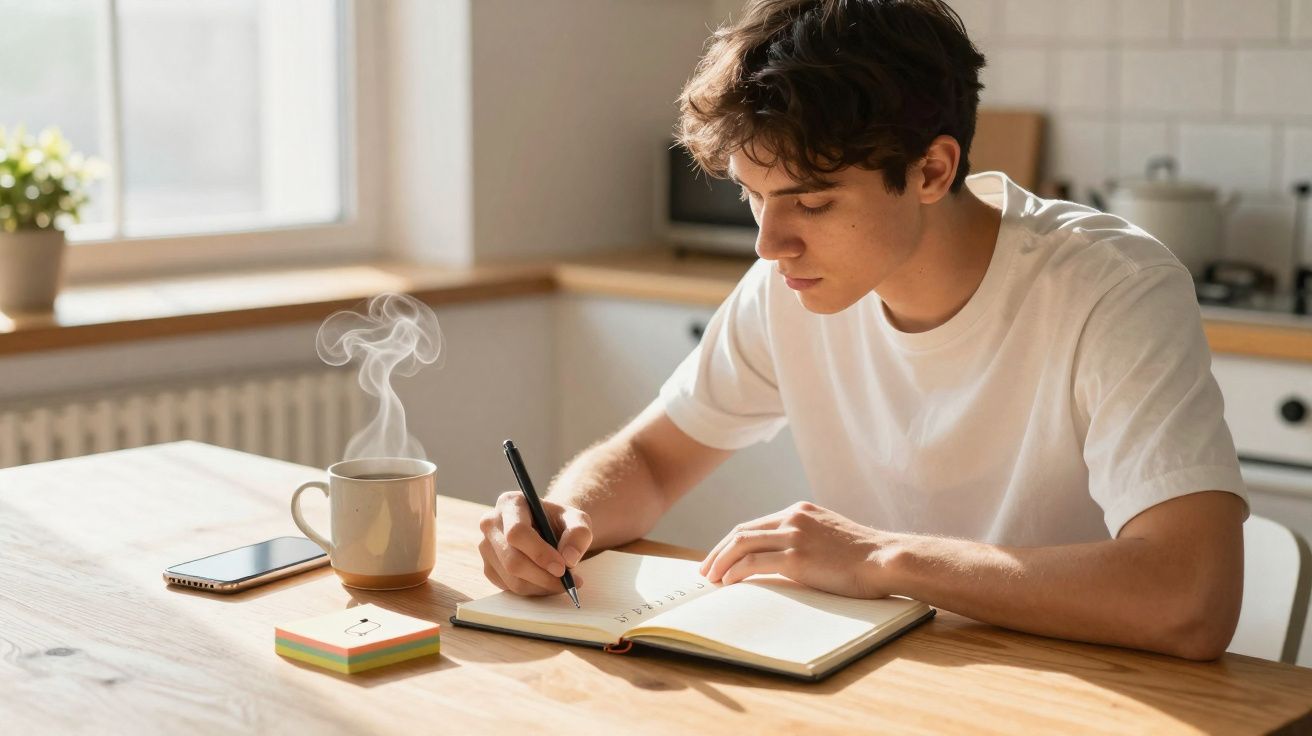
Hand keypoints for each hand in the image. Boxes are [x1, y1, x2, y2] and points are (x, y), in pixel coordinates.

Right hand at [478, 491, 592, 595]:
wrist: (549, 530)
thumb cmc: (560, 522)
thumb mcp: (577, 520)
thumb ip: (579, 534)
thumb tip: (569, 558)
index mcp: (510, 503)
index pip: (517, 532)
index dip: (539, 553)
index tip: (562, 568)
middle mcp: (491, 523)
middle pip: (512, 560)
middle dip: (543, 576)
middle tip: (567, 581)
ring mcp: (486, 547)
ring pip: (511, 579)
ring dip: (541, 586)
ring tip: (563, 581)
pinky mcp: (488, 568)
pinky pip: (509, 588)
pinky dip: (533, 590)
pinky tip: (547, 581)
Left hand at [699, 501, 895, 598]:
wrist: (885, 559)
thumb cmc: (864, 556)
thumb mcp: (830, 536)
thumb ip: (807, 538)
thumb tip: (785, 557)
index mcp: (799, 511)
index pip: (754, 525)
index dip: (732, 542)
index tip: (719, 558)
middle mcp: (793, 518)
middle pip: (741, 532)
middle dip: (719, 552)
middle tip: (705, 570)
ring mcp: (794, 536)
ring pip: (742, 544)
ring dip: (721, 563)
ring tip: (711, 579)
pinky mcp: (797, 557)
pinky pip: (754, 562)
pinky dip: (736, 572)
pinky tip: (728, 583)